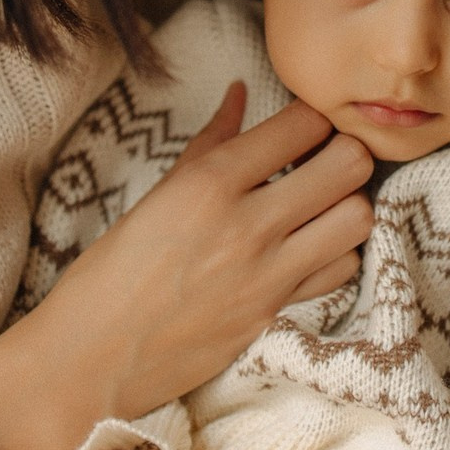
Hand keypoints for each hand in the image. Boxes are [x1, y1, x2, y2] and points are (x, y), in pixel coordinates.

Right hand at [0, 83, 374, 449]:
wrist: (92, 357)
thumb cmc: (113, 272)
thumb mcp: (158, 193)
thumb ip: (211, 141)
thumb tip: (240, 93)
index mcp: (210, 182)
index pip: (302, 124)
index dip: (313, 117)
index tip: (303, 126)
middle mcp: (247, 223)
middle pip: (349, 164)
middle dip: (345, 152)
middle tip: (325, 160)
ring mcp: (267, 272)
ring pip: (358, 217)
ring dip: (348, 204)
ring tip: (323, 204)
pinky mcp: (276, 312)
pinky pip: (339, 270)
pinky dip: (336, 253)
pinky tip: (311, 247)